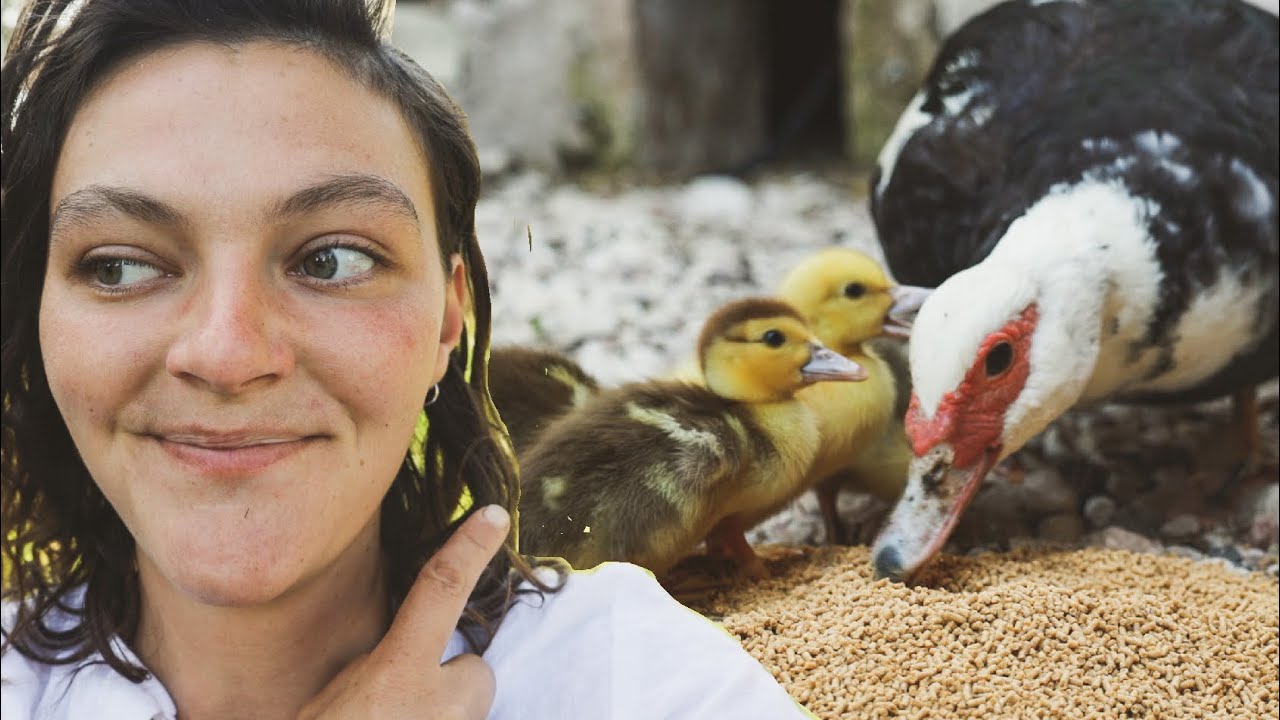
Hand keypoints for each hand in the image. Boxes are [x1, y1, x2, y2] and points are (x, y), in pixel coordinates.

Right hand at [298, 504, 510, 718]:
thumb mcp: (333, 699)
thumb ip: (374, 666)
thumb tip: (401, 655)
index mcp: (393, 676)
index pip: (440, 592)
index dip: (469, 549)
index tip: (495, 516)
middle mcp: (436, 705)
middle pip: (472, 669)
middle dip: (447, 680)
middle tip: (401, 706)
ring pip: (470, 703)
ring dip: (445, 711)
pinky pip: (466, 718)